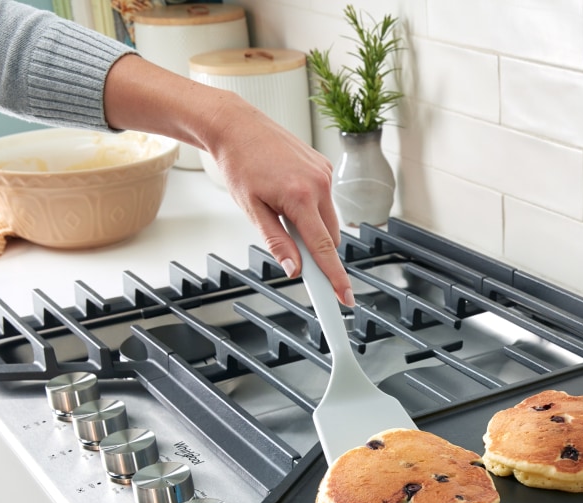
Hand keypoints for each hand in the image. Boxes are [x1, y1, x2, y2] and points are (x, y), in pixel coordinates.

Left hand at [102, 54, 354, 304]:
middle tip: (291, 247)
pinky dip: (313, 207)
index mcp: (300, 197)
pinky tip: (289, 193)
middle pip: (330, 237)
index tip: (344, 297)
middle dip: (316, 249)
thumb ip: (276, 242)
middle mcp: (319, 184)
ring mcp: (325, 174)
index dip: (335, 277)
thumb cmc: (239, 164)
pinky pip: (325, 199)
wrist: (237, 126)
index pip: (324, 249)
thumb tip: (293, 269)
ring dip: (313, 227)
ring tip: (281, 210)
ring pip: (329, 219)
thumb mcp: (252, 210)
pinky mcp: (325, 166)